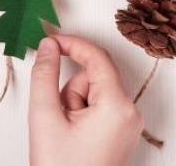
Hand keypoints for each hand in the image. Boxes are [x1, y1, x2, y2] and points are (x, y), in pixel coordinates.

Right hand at [29, 35, 143, 165]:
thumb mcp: (45, 117)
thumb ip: (44, 75)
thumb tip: (49, 46)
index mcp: (118, 106)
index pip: (97, 57)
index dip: (72, 43)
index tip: (50, 39)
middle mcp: (131, 112)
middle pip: (95, 76)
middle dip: (70, 89)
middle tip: (57, 115)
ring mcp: (129, 124)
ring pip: (95, 91)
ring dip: (74, 103)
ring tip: (65, 132)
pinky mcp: (122, 132)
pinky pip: (100, 106)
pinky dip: (81, 113)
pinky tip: (73, 136)